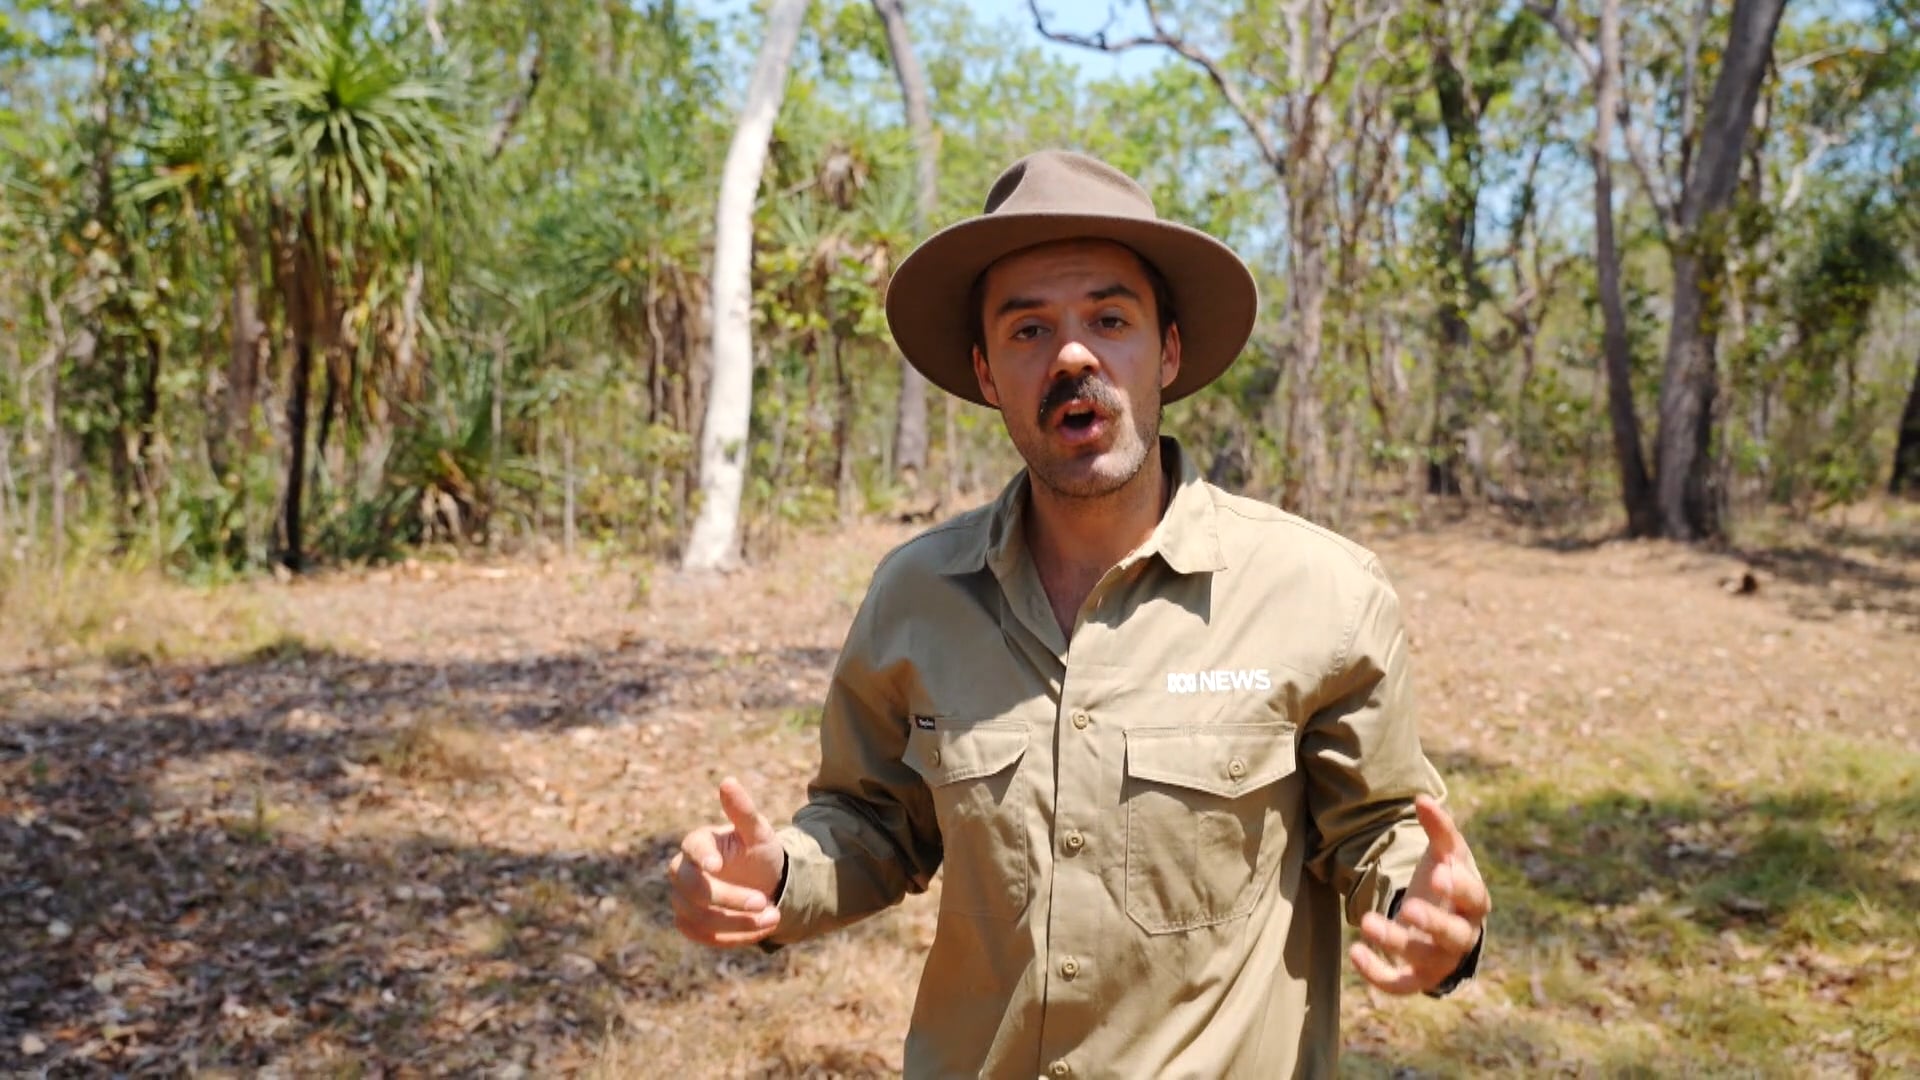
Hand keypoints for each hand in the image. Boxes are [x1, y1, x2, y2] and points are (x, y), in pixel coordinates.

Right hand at [668, 777, 786, 946]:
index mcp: (697, 843)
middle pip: (693, 890)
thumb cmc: (758, 852)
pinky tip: (760, 930)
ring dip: (737, 923)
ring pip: (698, 918)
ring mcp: (682, 899)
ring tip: (775, 917)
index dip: (702, 857)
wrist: (764, 883)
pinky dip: (732, 937)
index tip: (717, 866)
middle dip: (730, 900)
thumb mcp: (758, 832)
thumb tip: (727, 781)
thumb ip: (743, 810)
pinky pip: (702, 936)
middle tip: (765, 903)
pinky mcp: (689, 923)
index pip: (692, 849)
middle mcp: (683, 871)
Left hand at [1350, 794, 1490, 994]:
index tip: (1439, 873)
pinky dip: (1378, 974)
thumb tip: (1420, 798)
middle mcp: (1461, 935)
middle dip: (1433, 923)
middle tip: (1408, 909)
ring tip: (1366, 921)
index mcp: (1473, 902)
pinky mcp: (1418, 977)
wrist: (1442, 921)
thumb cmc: (1446, 882)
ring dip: (1396, 942)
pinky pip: (1400, 984)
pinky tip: (1354, 952)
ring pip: (1424, 959)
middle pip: (1453, 935)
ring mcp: (1440, 959)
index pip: (1474, 898)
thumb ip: (1438, 828)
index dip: (1459, 887)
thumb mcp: (1447, 854)